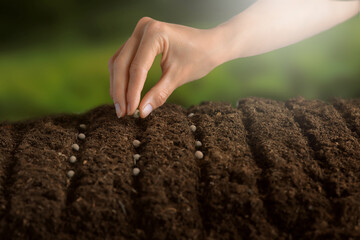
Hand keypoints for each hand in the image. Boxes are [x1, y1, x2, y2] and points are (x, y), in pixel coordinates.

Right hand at [108, 17, 222, 117]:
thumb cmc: (199, 58)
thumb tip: (141, 112)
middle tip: (121, 113)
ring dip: (118, 85)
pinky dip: (122, 77)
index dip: (132, 92)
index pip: (137, 68)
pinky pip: (124, 58)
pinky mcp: (139, 38)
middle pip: (122, 63)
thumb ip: (158, 94)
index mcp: (155, 33)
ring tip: (121, 107)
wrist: (211, 44)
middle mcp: (143, 28)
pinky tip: (123, 94)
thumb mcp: (178, 77)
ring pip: (119, 61)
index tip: (130, 112)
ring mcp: (139, 31)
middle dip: (120, 90)